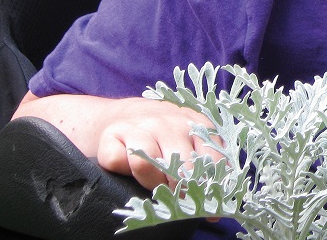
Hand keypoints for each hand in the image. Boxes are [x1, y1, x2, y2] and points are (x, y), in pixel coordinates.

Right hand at [94, 97, 220, 190]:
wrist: (130, 113)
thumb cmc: (168, 138)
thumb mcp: (194, 145)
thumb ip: (208, 170)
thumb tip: (215, 213)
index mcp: (199, 126)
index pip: (210, 162)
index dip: (206, 186)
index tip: (202, 201)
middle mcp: (171, 123)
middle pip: (179, 167)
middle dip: (178, 189)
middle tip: (174, 194)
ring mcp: (141, 126)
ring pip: (146, 165)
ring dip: (150, 182)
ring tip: (154, 183)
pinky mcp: (112, 134)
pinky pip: (116, 162)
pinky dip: (121, 172)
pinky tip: (127, 169)